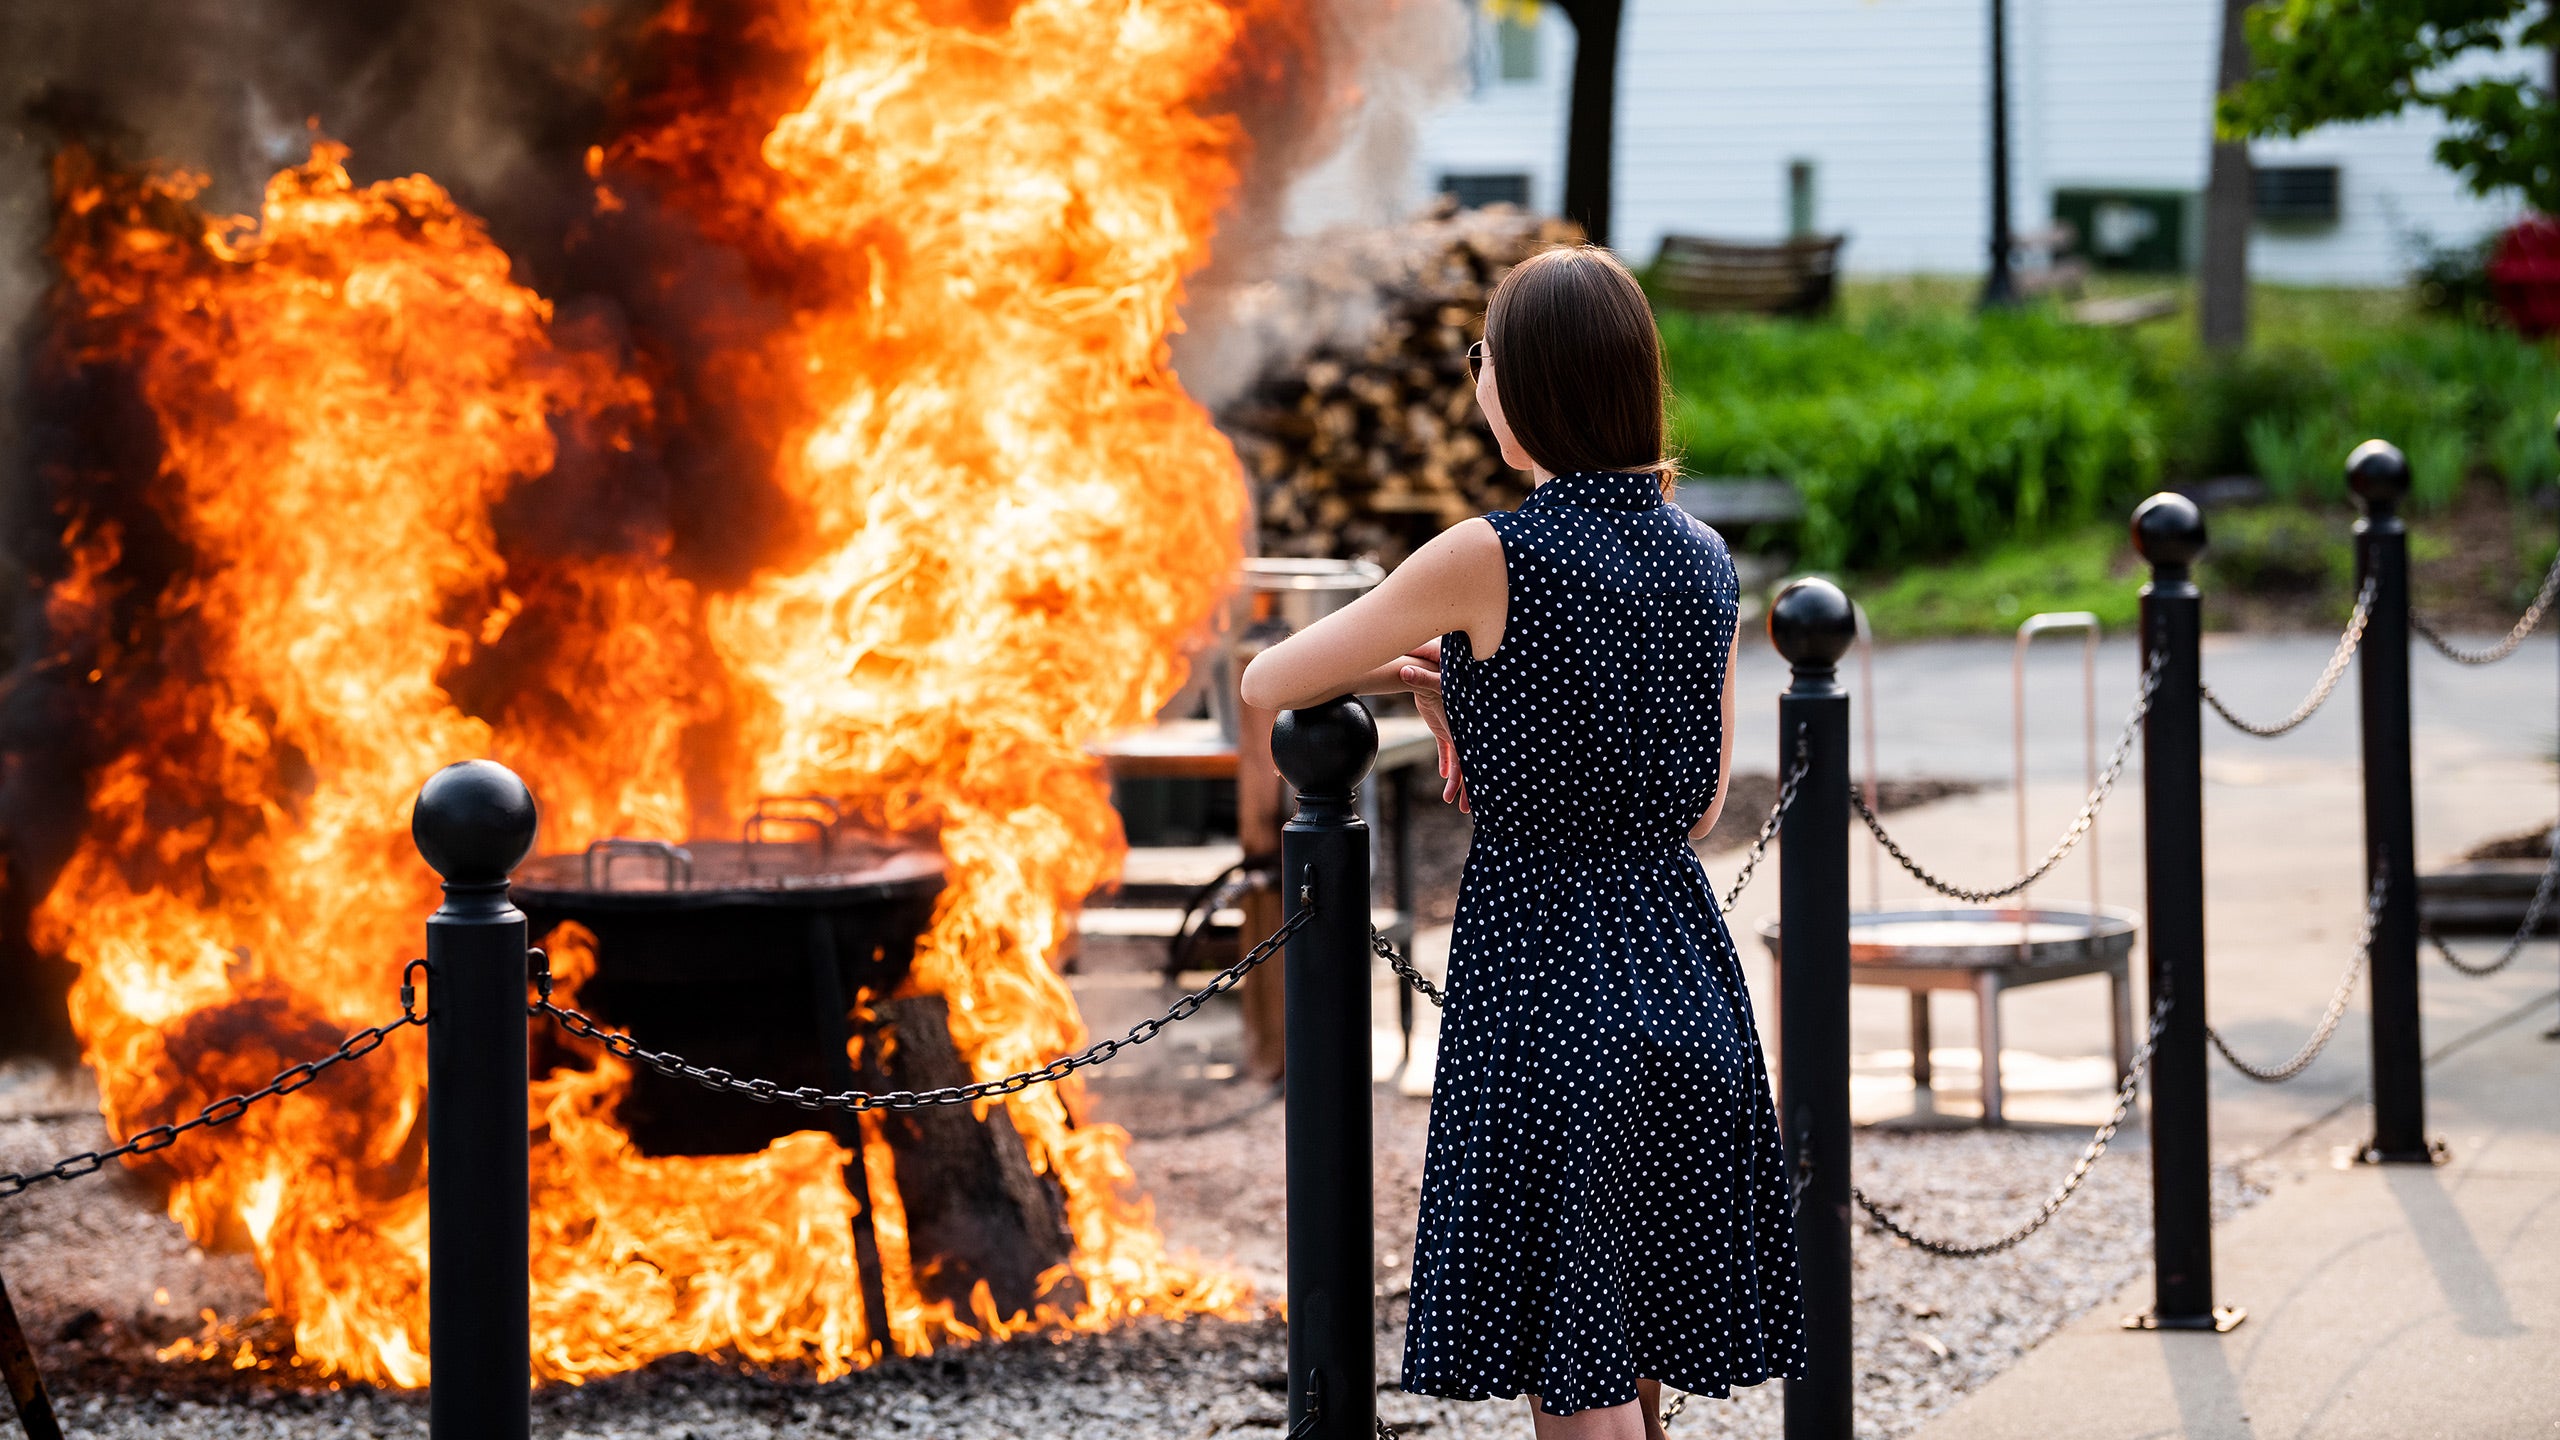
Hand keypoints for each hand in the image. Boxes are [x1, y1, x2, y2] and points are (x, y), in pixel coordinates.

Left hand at [1398, 658, 1468, 812]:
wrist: (1435, 662)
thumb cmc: (1440, 668)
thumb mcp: (1434, 675)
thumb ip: (1420, 676)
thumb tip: (1403, 670)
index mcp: (1465, 724)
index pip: (1471, 754)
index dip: (1475, 774)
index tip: (1478, 795)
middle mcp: (1463, 729)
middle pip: (1469, 763)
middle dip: (1469, 787)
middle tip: (1468, 810)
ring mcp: (1455, 729)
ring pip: (1458, 761)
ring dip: (1457, 781)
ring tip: (1452, 802)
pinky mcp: (1444, 727)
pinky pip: (1448, 750)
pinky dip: (1447, 764)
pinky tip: (1445, 778)